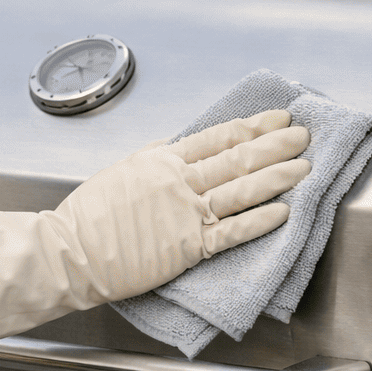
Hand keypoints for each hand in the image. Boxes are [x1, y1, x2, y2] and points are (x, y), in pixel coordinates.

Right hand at [0, 110, 309, 357]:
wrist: (67, 252)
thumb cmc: (88, 218)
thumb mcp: (124, 172)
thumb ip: (158, 162)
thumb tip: (182, 151)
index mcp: (161, 159)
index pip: (218, 136)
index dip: (253, 126)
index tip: (278, 118)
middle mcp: (177, 181)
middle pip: (236, 157)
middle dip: (275, 144)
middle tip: (303, 135)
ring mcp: (183, 213)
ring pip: (240, 189)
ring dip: (276, 176)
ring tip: (304, 167)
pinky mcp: (186, 247)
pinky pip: (230, 231)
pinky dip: (258, 221)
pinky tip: (283, 212)